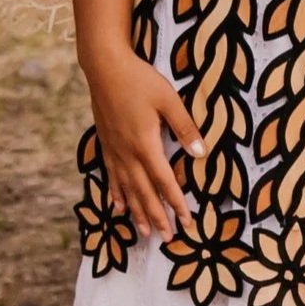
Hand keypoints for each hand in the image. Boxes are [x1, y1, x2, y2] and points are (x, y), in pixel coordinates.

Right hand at [83, 47, 202, 236]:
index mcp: (146, 144)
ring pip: (127, 190)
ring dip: (137, 212)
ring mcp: (114, 151)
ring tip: (144, 233)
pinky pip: (111, 177)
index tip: (186, 221)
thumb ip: (184, 127)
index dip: (176, 203)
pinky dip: (116, 195)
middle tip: (168, 238)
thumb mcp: (168, 99)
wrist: (104, 68)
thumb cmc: (139, 80)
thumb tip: (200, 153)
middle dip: (157, 216)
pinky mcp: (106, 145)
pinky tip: (118, 208)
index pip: (164, 181)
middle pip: (145, 192)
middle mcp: (128, 153)